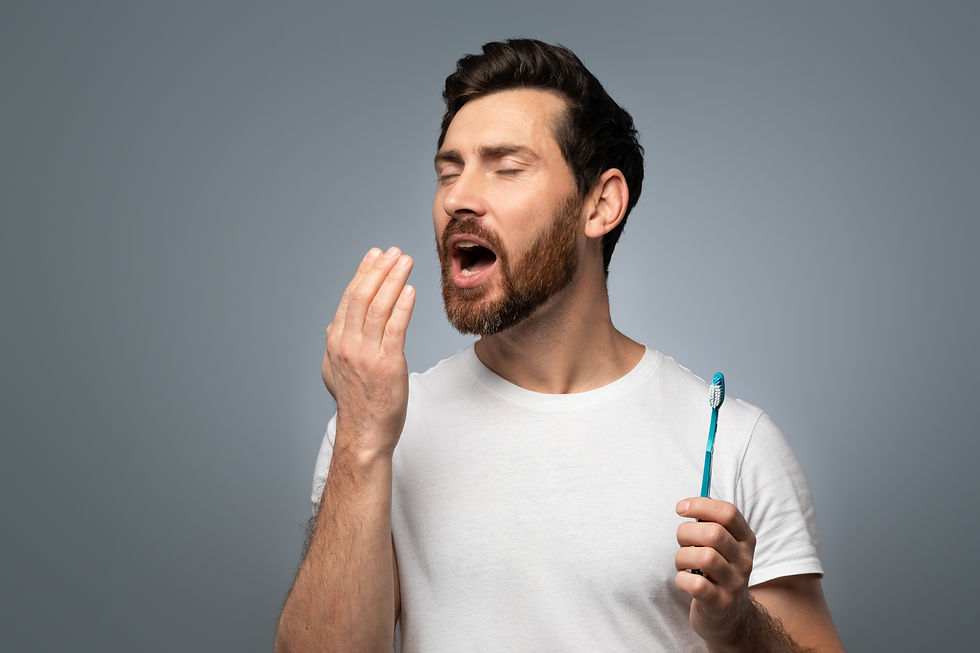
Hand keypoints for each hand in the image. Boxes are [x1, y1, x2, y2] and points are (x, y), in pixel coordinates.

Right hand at [322, 247, 414, 456]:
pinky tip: (410, 290)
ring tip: (406, 261)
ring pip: (378, 307)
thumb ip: (336, 345)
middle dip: (379, 269)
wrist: (364, 433)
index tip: (376, 254)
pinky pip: (395, 328)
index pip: (349, 297)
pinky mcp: (387, 365)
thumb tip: (333, 325)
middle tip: (395, 251)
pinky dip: (402, 306)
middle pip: (362, 296)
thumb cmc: (356, 403)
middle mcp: (346, 344)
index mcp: (335, 341)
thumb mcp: (335, 370)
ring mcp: (365, 354)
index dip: (363, 272)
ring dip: (393, 279)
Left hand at [674, 497, 756, 646]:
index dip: (701, 505)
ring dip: (682, 557)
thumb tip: (686, 506)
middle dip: (686, 532)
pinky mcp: (721, 603)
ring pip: (704, 557)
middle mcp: (745, 560)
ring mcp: (735, 583)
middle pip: (713, 533)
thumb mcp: (722, 547)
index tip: (680, 508)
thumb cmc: (716, 572)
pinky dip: (681, 579)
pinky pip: (696, 584)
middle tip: (681, 542)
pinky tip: (684, 580)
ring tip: (682, 563)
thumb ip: (709, 525)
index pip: (728, 513)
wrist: (730, 617)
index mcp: (746, 540)